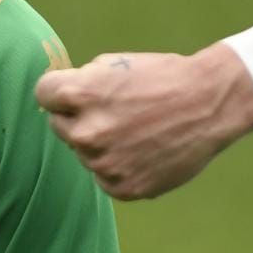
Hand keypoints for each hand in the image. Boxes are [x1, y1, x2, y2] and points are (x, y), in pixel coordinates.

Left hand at [34, 46, 252, 199]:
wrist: (209, 105)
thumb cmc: (162, 77)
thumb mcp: (113, 64)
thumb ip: (79, 84)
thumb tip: (55, 102)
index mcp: (79, 94)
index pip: (43, 94)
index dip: (60, 91)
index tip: (75, 93)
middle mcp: (86, 132)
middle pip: (59, 126)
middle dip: (78, 118)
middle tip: (115, 111)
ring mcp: (104, 164)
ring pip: (84, 153)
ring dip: (100, 143)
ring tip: (136, 129)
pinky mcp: (123, 188)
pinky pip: (104, 177)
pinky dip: (118, 166)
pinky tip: (143, 150)